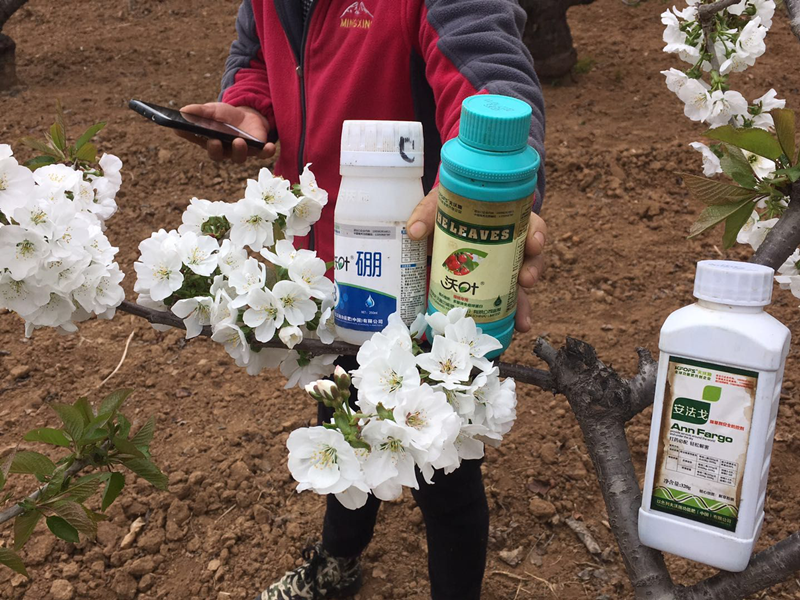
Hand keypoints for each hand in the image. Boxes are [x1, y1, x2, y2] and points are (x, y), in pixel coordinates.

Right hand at [175, 102, 275, 162]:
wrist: (248, 116)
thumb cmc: (226, 117)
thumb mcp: (213, 110)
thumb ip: (199, 112)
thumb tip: (183, 111)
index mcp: (209, 141)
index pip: (197, 141)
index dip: (190, 137)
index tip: (181, 130)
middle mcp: (224, 150)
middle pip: (218, 154)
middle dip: (216, 149)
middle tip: (215, 141)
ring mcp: (241, 151)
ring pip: (239, 157)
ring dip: (239, 150)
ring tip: (239, 141)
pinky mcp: (258, 149)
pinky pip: (263, 154)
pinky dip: (267, 152)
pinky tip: (270, 146)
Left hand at [407, 186, 546, 332]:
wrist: (429, 234)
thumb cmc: (441, 215)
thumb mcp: (436, 208)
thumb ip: (427, 214)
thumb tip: (415, 232)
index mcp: (502, 220)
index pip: (529, 223)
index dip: (536, 233)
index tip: (533, 244)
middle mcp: (507, 245)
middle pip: (530, 255)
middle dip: (532, 268)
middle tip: (525, 279)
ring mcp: (500, 268)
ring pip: (521, 282)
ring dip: (525, 300)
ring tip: (522, 317)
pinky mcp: (490, 288)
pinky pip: (506, 302)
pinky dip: (512, 315)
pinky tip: (517, 327)